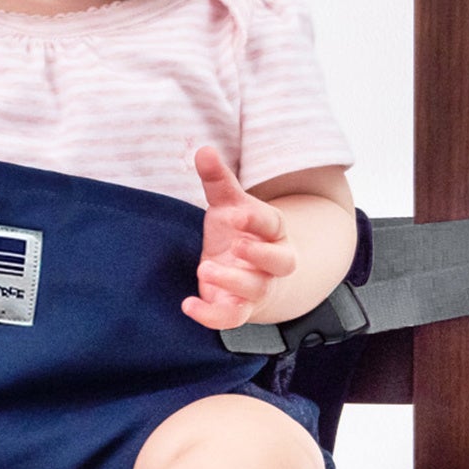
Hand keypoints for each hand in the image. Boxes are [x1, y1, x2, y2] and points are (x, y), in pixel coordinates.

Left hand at [181, 146, 295, 330]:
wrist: (248, 271)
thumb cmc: (238, 232)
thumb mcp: (228, 204)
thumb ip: (217, 180)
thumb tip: (203, 149)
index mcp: (273, 232)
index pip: (273, 225)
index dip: (256, 221)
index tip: (235, 214)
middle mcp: (272, 263)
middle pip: (280, 262)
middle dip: (260, 256)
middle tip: (236, 246)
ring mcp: (258, 287)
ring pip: (255, 290)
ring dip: (233, 282)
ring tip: (205, 268)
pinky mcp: (238, 309)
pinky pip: (232, 318)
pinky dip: (212, 316)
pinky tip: (188, 305)